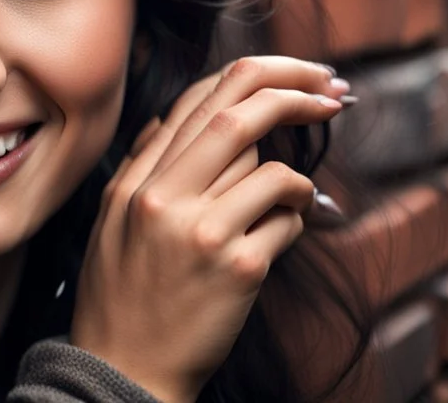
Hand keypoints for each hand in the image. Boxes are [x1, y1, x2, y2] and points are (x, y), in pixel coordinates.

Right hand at [69, 56, 347, 402]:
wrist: (123, 372)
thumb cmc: (120, 298)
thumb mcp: (112, 222)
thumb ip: (142, 166)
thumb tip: (168, 118)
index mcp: (137, 182)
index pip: (198, 100)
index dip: (257, 76)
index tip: (298, 76)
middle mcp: (165, 198)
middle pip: (240, 114)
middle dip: (298, 90)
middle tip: (334, 92)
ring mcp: (202, 232)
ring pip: (273, 170)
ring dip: (296, 183)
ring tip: (289, 206)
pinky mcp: (238, 268)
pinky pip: (289, 221)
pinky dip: (297, 222)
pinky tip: (281, 237)